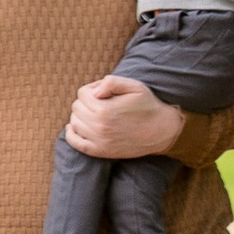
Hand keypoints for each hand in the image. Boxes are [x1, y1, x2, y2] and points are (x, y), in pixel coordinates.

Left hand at [65, 71, 183, 158]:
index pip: (82, 93)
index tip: (104, 91)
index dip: (92, 88)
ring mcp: (99, 141)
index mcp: (104, 110)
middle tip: (102, 101)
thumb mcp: (134, 86)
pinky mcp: (101, 152)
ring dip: (81, 115)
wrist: (161, 131)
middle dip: (86, 100)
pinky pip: (76, 143)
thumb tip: (94, 91)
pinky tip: (74, 127)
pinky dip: (71, 134)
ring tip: (96, 112)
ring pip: (74, 122)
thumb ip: (111, 82)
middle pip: (76, 107)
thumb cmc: (147, 105)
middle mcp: (98, 127)